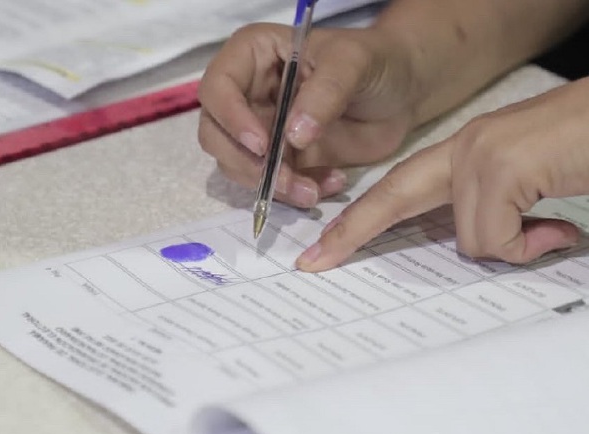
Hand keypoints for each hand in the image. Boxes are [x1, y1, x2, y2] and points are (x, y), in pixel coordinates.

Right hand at [197, 23, 417, 207]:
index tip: (262, 145)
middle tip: (286, 180)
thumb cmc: (375, 61)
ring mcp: (259, 130)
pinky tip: (330, 183)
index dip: (231, 118)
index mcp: (252, 55)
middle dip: (248, 164)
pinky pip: (270, 185)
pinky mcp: (279, 160)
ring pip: (238, 166)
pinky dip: (295, 193)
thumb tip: (293, 135)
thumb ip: (325, 92)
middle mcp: (246, 94)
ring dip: (271, 186)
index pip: (217, 87)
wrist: (401, 93)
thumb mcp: (354, 63)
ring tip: (314, 190)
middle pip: (216, 135)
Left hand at [297, 77, 588, 271]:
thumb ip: (501, 219)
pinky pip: (494, 237)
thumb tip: (501, 249)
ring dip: (509, 246)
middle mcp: (465, 148)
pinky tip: (558, 226)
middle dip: (349, 233)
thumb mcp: (530, 191)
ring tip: (552, 228)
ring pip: (467, 237)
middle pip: (391, 196)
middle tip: (312, 263)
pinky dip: (526, 245)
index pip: (398, 187)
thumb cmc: (581, 149)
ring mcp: (479, 155)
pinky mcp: (499, 168)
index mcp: (466, 153)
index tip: (326, 246)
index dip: (360, 218)